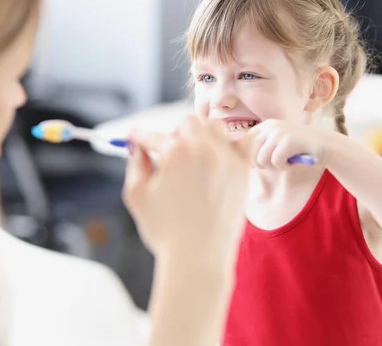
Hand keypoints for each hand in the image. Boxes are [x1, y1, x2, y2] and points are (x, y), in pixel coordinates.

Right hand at [122, 115, 250, 260]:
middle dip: (175, 133)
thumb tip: (136, 146)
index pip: (154, 135)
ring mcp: (227, 159)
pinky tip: (223, 155)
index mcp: (175, 152)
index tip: (136, 139)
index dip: (141, 137)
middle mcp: (204, 149)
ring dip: (203, 135)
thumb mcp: (137, 196)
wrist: (199, 258)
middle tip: (168, 153)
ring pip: (216, 128)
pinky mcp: (243, 171)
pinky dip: (236, 141)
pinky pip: (246, 141)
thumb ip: (135, 164)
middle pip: (188, 123)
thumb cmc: (165, 231)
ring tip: (195, 156)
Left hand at [247, 119, 332, 169]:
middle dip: (262, 163)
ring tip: (285, 163)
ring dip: (273, 166)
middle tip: (276, 165)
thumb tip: (249, 162)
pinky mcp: (287, 142)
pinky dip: (283, 167)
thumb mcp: (280, 141)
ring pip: (262, 159)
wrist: (324, 144)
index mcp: (267, 124)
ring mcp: (279, 133)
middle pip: (252, 152)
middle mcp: (271, 126)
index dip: (252, 154)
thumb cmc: (301, 147)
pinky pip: (275, 162)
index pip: (247, 140)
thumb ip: (266, 145)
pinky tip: (292, 163)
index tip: (263, 161)